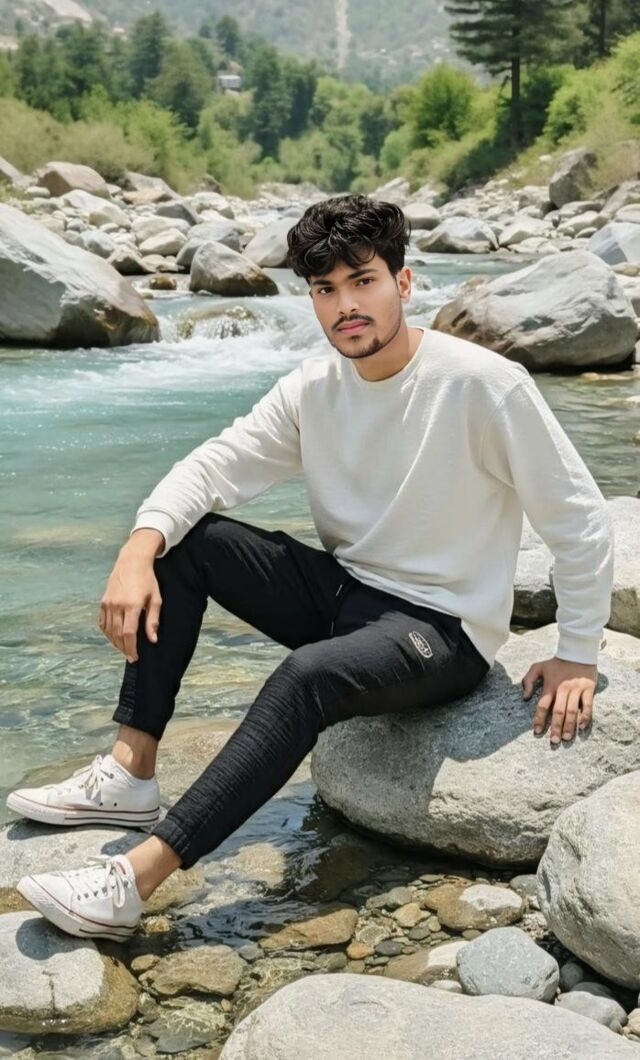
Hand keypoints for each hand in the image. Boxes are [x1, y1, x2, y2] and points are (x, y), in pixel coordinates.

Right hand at [98, 544, 162, 662]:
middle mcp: (117, 605)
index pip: (129, 633)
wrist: (132, 562)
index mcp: (131, 605)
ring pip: (108, 630)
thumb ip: (153, 620)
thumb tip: (153, 639)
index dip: (131, 648)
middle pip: (117, 634)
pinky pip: (103, 622)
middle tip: (130, 656)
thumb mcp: (156, 599)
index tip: (135, 657)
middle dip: (124, 648)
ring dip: (115, 642)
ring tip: (124, 648)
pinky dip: (108, 632)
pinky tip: (114, 637)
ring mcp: (108, 603)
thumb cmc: (147, 580)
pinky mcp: (103, 601)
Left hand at [521, 656, 596, 744]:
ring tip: (566, 738)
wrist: (578, 652)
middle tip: (554, 741)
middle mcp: (563, 689)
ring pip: (572, 711)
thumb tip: (525, 697)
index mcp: (550, 685)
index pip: (543, 705)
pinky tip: (582, 727)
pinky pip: (588, 705)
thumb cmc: (556, 662)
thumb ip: (528, 680)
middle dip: (556, 727)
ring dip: (570, 726)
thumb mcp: (538, 667)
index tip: (537, 731)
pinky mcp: (588, 689)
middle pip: (558, 711)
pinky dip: (585, 716)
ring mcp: (577, 689)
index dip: (539, 719)